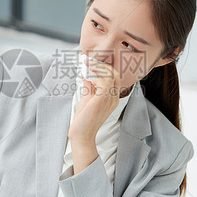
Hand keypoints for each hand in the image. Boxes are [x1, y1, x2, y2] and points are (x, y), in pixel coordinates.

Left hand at [67, 58, 118, 172]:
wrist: (81, 134)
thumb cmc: (84, 119)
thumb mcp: (87, 98)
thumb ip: (90, 86)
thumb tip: (87, 73)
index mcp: (112, 97)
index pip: (114, 76)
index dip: (103, 67)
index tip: (90, 62)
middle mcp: (114, 98)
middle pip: (115, 73)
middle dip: (101, 64)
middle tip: (88, 62)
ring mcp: (110, 99)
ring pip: (110, 74)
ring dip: (96, 68)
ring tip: (86, 66)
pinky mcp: (102, 100)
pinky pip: (103, 81)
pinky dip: (95, 76)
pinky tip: (87, 78)